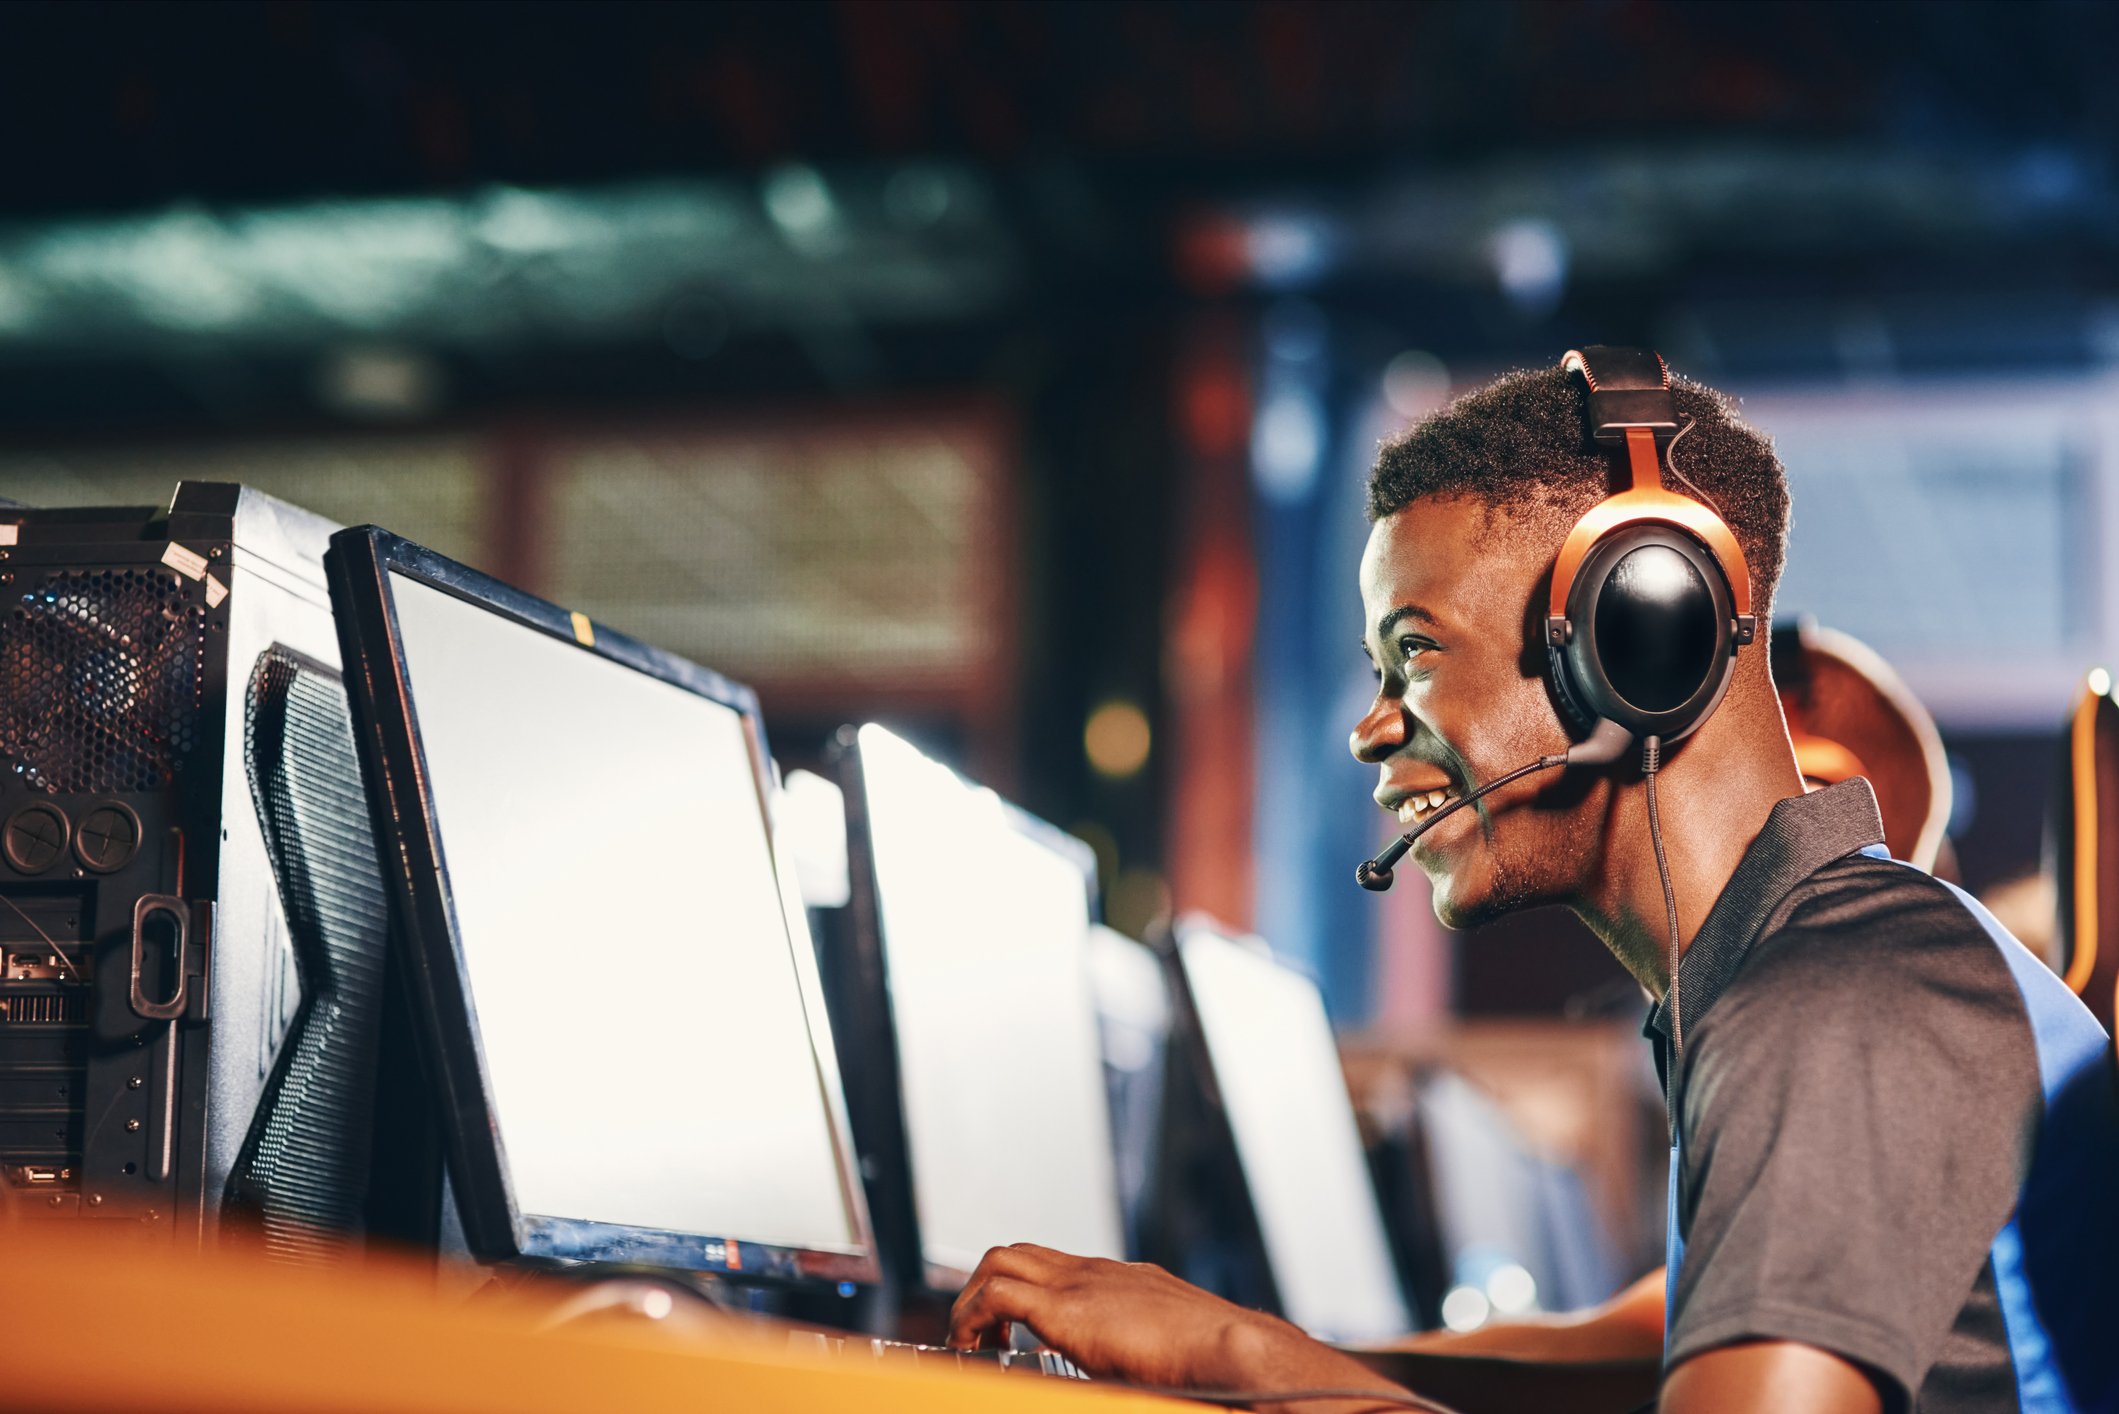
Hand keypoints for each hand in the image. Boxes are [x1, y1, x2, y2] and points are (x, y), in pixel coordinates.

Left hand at [947, 1243, 1402, 1403]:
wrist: (1232, 1349)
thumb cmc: (1212, 1362)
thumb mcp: (1161, 1350)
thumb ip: (1134, 1354)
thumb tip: (1131, 1378)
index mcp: (1116, 1280)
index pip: (1049, 1264)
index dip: (1016, 1290)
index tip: (1003, 1331)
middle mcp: (1093, 1271)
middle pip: (1017, 1253)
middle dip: (984, 1288)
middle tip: (980, 1337)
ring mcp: (1080, 1282)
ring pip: (999, 1260)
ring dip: (973, 1300)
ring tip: (971, 1343)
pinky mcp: (1067, 1308)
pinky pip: (997, 1296)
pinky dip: (972, 1318)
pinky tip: (971, 1349)